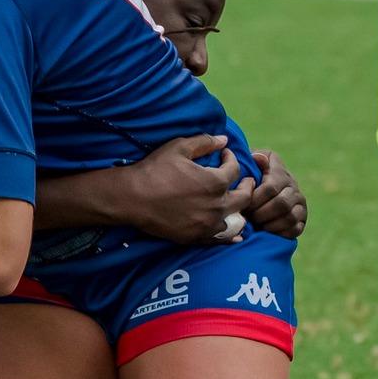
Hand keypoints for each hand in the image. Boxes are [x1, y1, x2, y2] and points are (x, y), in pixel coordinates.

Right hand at [124, 134, 253, 243]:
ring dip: (240, 210)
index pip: (235, 170)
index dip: (231, 159)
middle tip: (244, 180)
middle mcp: (217, 205)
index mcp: (216, 182)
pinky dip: (231, 235)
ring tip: (238, 205)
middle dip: (246, 185)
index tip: (224, 155)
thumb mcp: (178, 148)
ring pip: (237, 219)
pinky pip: (221, 238)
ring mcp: (207, 224)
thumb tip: (224, 140)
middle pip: (244, 197)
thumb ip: (204, 142)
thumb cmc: (154, 170)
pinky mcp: (196, 237)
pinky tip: (236, 234)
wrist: (131, 198)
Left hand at [247, 149, 307, 238]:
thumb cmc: (244, 176)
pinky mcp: (302, 218)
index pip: (270, 188)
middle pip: (281, 204)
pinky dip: (280, 232)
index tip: (242, 206)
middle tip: (247, 219)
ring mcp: (299, 202)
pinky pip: (295, 229)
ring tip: (255, 225)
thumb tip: (259, 158)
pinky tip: (266, 232)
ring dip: (269, 224)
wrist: (254, 191)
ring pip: (290, 217)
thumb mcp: (246, 163)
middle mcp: (293, 185)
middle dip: (261, 214)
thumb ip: (251, 159)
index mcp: (279, 171)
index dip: (254, 199)